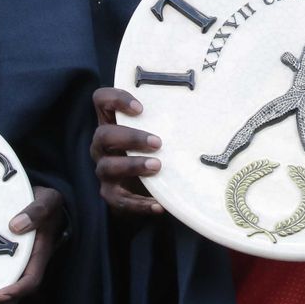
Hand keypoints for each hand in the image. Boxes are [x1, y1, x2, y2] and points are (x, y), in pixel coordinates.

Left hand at [0, 184, 69, 303]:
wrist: (40, 200)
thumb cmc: (45, 200)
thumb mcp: (47, 200)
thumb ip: (37, 210)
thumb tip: (16, 226)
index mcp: (39, 253)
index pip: (31, 279)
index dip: (17, 289)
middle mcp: (27, 265)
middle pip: (13, 298)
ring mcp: (15, 267)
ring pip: (3, 297)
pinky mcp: (3, 265)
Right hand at [90, 87, 163, 215]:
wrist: (141, 189)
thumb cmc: (152, 151)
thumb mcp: (155, 132)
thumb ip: (165, 122)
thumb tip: (203, 112)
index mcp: (111, 124)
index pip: (101, 101)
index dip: (116, 99)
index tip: (141, 108)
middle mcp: (102, 146)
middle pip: (103, 135)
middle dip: (130, 137)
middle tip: (158, 142)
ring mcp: (104, 170)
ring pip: (108, 166)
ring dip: (133, 165)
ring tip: (157, 167)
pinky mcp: (111, 194)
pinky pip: (120, 200)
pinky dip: (139, 203)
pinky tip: (158, 204)